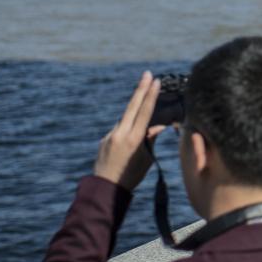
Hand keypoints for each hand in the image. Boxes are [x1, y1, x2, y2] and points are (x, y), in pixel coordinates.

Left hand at [93, 72, 164, 190]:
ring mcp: (110, 135)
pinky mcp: (104, 139)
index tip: (155, 81)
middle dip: (141, 89)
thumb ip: (150, 139)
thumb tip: (157, 125)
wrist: (106, 188)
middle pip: (132, 106)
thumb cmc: (131, 176)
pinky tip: (129, 140)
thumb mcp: (146, 158)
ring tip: (145, 112)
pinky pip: (118, 129)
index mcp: (134, 139)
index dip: (150, 95)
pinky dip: (126, 128)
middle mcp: (120, 134)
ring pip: (125, 118)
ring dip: (134, 111)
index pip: (144, 112)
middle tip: (147, 74)